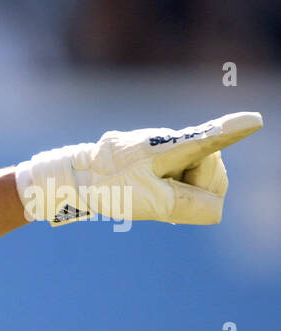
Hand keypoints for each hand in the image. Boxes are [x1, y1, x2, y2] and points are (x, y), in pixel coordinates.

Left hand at [15, 112, 261, 225]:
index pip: (208, 139)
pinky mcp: (164, 155)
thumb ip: (190, 207)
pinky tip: (155, 196)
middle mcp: (173, 140)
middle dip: (194, 189)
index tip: (255, 121)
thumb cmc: (110, 188)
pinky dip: (176, 191)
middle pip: (211, 171)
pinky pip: (185, 177)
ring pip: (199, 176)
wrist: (76, 177)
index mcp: (169, 147)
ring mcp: (169, 146)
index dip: (232, 132)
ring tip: (150, 193)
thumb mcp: (151, 203)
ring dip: (182, 191)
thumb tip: (215, 210)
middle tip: (158, 196)